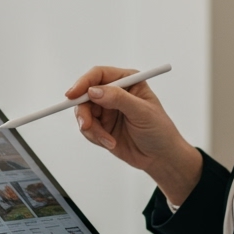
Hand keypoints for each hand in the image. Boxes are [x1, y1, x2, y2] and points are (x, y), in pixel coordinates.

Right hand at [67, 65, 201, 204]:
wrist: (161, 158)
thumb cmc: (160, 131)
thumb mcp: (142, 112)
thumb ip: (118, 99)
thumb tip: (94, 91)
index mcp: (127, 82)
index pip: (99, 75)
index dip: (83, 83)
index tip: (73, 95)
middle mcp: (114, 93)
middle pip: (85, 94)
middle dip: (84, 111)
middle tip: (86, 126)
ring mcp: (107, 110)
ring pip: (84, 113)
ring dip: (91, 128)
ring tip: (107, 140)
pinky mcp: (102, 126)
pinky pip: (87, 128)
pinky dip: (94, 137)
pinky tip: (110, 143)